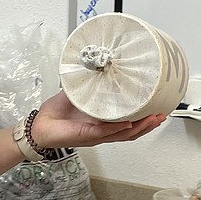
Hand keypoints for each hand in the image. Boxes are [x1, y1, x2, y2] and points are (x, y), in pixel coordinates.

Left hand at [31, 91, 164, 149]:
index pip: (128, 124)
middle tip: (162, 115)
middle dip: (149, 125)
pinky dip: (118, 128)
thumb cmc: (56, 113)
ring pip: (124, 134)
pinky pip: (105, 132)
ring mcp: (96, 135)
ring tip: (152, 119)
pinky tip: (128, 124)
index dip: (144, 119)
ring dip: (140, 127)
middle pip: (132, 132)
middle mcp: (102, 131)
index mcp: (102, 122)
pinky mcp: (86, 135)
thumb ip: (89, 82)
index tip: (157, 109)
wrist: (39, 126)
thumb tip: (97, 64)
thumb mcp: (77, 93)